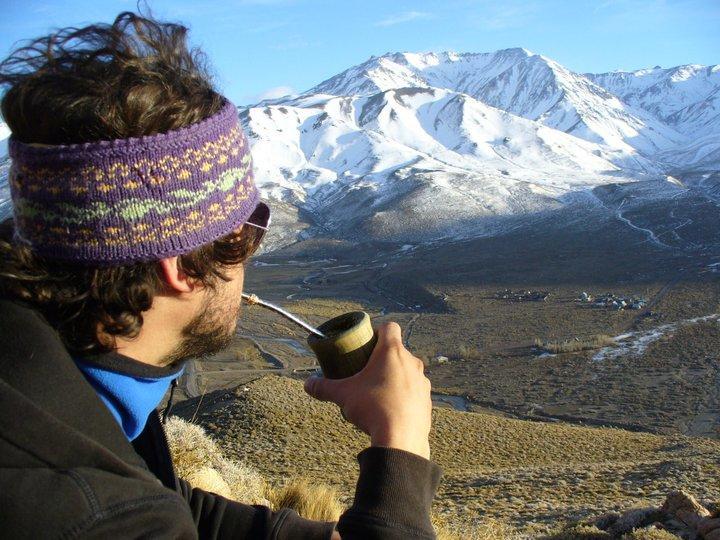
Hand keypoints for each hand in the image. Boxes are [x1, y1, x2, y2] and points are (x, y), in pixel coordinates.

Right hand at [304, 321, 431, 459]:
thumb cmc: (373, 409)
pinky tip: (392, 408)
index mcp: (392, 352)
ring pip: (407, 371)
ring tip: (379, 392)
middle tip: (367, 371)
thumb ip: (324, 387)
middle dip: (383, 358)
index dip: (377, 332)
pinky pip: (414, 390)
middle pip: (397, 350)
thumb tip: (307, 385)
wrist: (401, 439)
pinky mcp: (427, 399)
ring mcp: (422, 380)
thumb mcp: (343, 395)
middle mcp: (411, 361)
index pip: (389, 327)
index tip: (367, 344)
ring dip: (395, 376)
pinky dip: (404, 394)